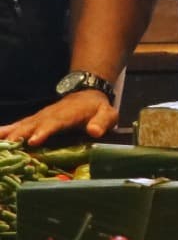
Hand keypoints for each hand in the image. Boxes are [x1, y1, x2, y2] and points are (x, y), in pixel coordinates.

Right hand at [0, 91, 116, 145]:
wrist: (87, 94)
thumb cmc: (97, 108)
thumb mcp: (107, 114)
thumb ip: (102, 122)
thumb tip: (95, 131)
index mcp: (68, 114)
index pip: (55, 123)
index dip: (44, 131)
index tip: (34, 140)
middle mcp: (50, 115)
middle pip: (33, 124)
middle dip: (21, 135)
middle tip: (9, 145)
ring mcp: (40, 117)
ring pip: (22, 125)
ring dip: (9, 133)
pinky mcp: (34, 120)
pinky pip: (18, 126)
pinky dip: (6, 131)